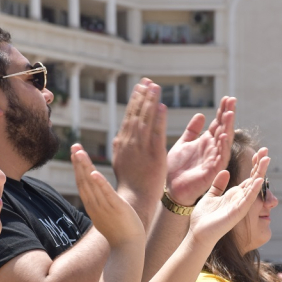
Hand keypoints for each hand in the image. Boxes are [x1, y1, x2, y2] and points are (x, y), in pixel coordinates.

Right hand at [72, 144, 144, 247]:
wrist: (127, 249)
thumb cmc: (119, 233)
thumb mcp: (106, 216)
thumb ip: (101, 205)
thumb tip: (99, 197)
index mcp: (93, 205)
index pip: (82, 183)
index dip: (78, 167)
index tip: (76, 153)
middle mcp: (95, 205)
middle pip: (83, 180)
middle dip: (78, 162)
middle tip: (74, 146)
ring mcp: (104, 207)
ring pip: (92, 184)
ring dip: (85, 167)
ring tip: (80, 152)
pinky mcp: (116, 208)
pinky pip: (106, 194)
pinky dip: (100, 183)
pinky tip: (94, 172)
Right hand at [112, 79, 167, 200]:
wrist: (134, 200)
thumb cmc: (130, 183)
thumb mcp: (121, 161)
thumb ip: (122, 146)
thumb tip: (120, 135)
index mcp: (122, 143)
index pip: (130, 117)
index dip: (135, 101)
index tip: (140, 86)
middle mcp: (130, 143)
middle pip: (136, 114)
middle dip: (142, 96)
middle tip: (147, 80)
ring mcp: (141, 148)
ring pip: (145, 120)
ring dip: (150, 102)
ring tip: (154, 87)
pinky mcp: (154, 155)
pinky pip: (156, 133)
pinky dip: (158, 119)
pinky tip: (161, 106)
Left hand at [165, 97, 235, 205]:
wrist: (170, 189)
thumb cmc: (176, 168)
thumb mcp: (183, 144)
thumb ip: (192, 131)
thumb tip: (201, 115)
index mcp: (206, 142)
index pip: (218, 123)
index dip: (223, 111)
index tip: (227, 97)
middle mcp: (212, 150)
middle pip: (224, 129)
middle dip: (228, 115)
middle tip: (232, 100)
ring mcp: (213, 160)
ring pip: (224, 142)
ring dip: (228, 128)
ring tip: (230, 113)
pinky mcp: (212, 172)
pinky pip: (220, 158)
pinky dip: (222, 146)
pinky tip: (223, 134)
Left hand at [187, 148, 269, 247]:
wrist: (198, 233)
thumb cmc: (204, 217)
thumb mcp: (210, 195)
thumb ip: (218, 185)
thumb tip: (225, 171)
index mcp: (234, 194)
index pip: (248, 176)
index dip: (254, 164)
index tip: (259, 151)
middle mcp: (240, 199)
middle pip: (254, 179)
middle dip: (260, 165)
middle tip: (266, 150)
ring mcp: (240, 205)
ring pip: (253, 187)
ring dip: (260, 173)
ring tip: (266, 159)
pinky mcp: (237, 212)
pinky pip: (247, 200)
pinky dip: (253, 190)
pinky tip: (258, 180)